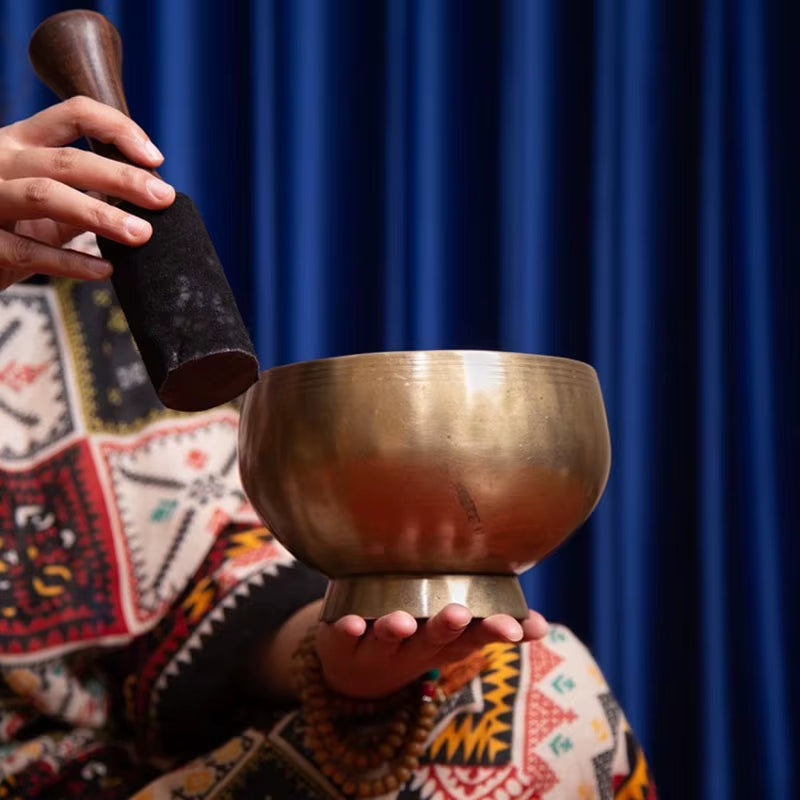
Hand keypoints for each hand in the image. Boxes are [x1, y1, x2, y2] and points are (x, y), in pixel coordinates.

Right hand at [0, 96, 175, 288]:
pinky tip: (106, 269)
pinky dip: (71, 262)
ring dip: (99, 216)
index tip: (155, 158)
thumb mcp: (53, 200)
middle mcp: (1, 161)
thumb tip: (149, 194)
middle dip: (122, 178)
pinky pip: (30, 251)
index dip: (117, 129)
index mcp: (20, 141)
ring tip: (141, 234)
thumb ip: (90, 193)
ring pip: (45, 196)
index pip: (73, 114)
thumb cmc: (15, 224)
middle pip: (66, 160)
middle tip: (164, 197)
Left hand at [315, 604, 548, 698]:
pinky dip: (347, 629)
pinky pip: (341, 636)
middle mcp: (412, 647)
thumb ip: (492, 626)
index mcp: (443, 642)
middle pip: (431, 639)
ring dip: (395, 629)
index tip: (516, 627)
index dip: (493, 630)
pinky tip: (353, 621)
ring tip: (403, 621)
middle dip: (445, 628)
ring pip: (386, 639)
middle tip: (458, 613)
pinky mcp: (341, 641)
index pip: (472, 636)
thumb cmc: (414, 640)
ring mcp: (375, 646)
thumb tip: (542, 625)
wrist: (353, 671)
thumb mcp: (453, 638)